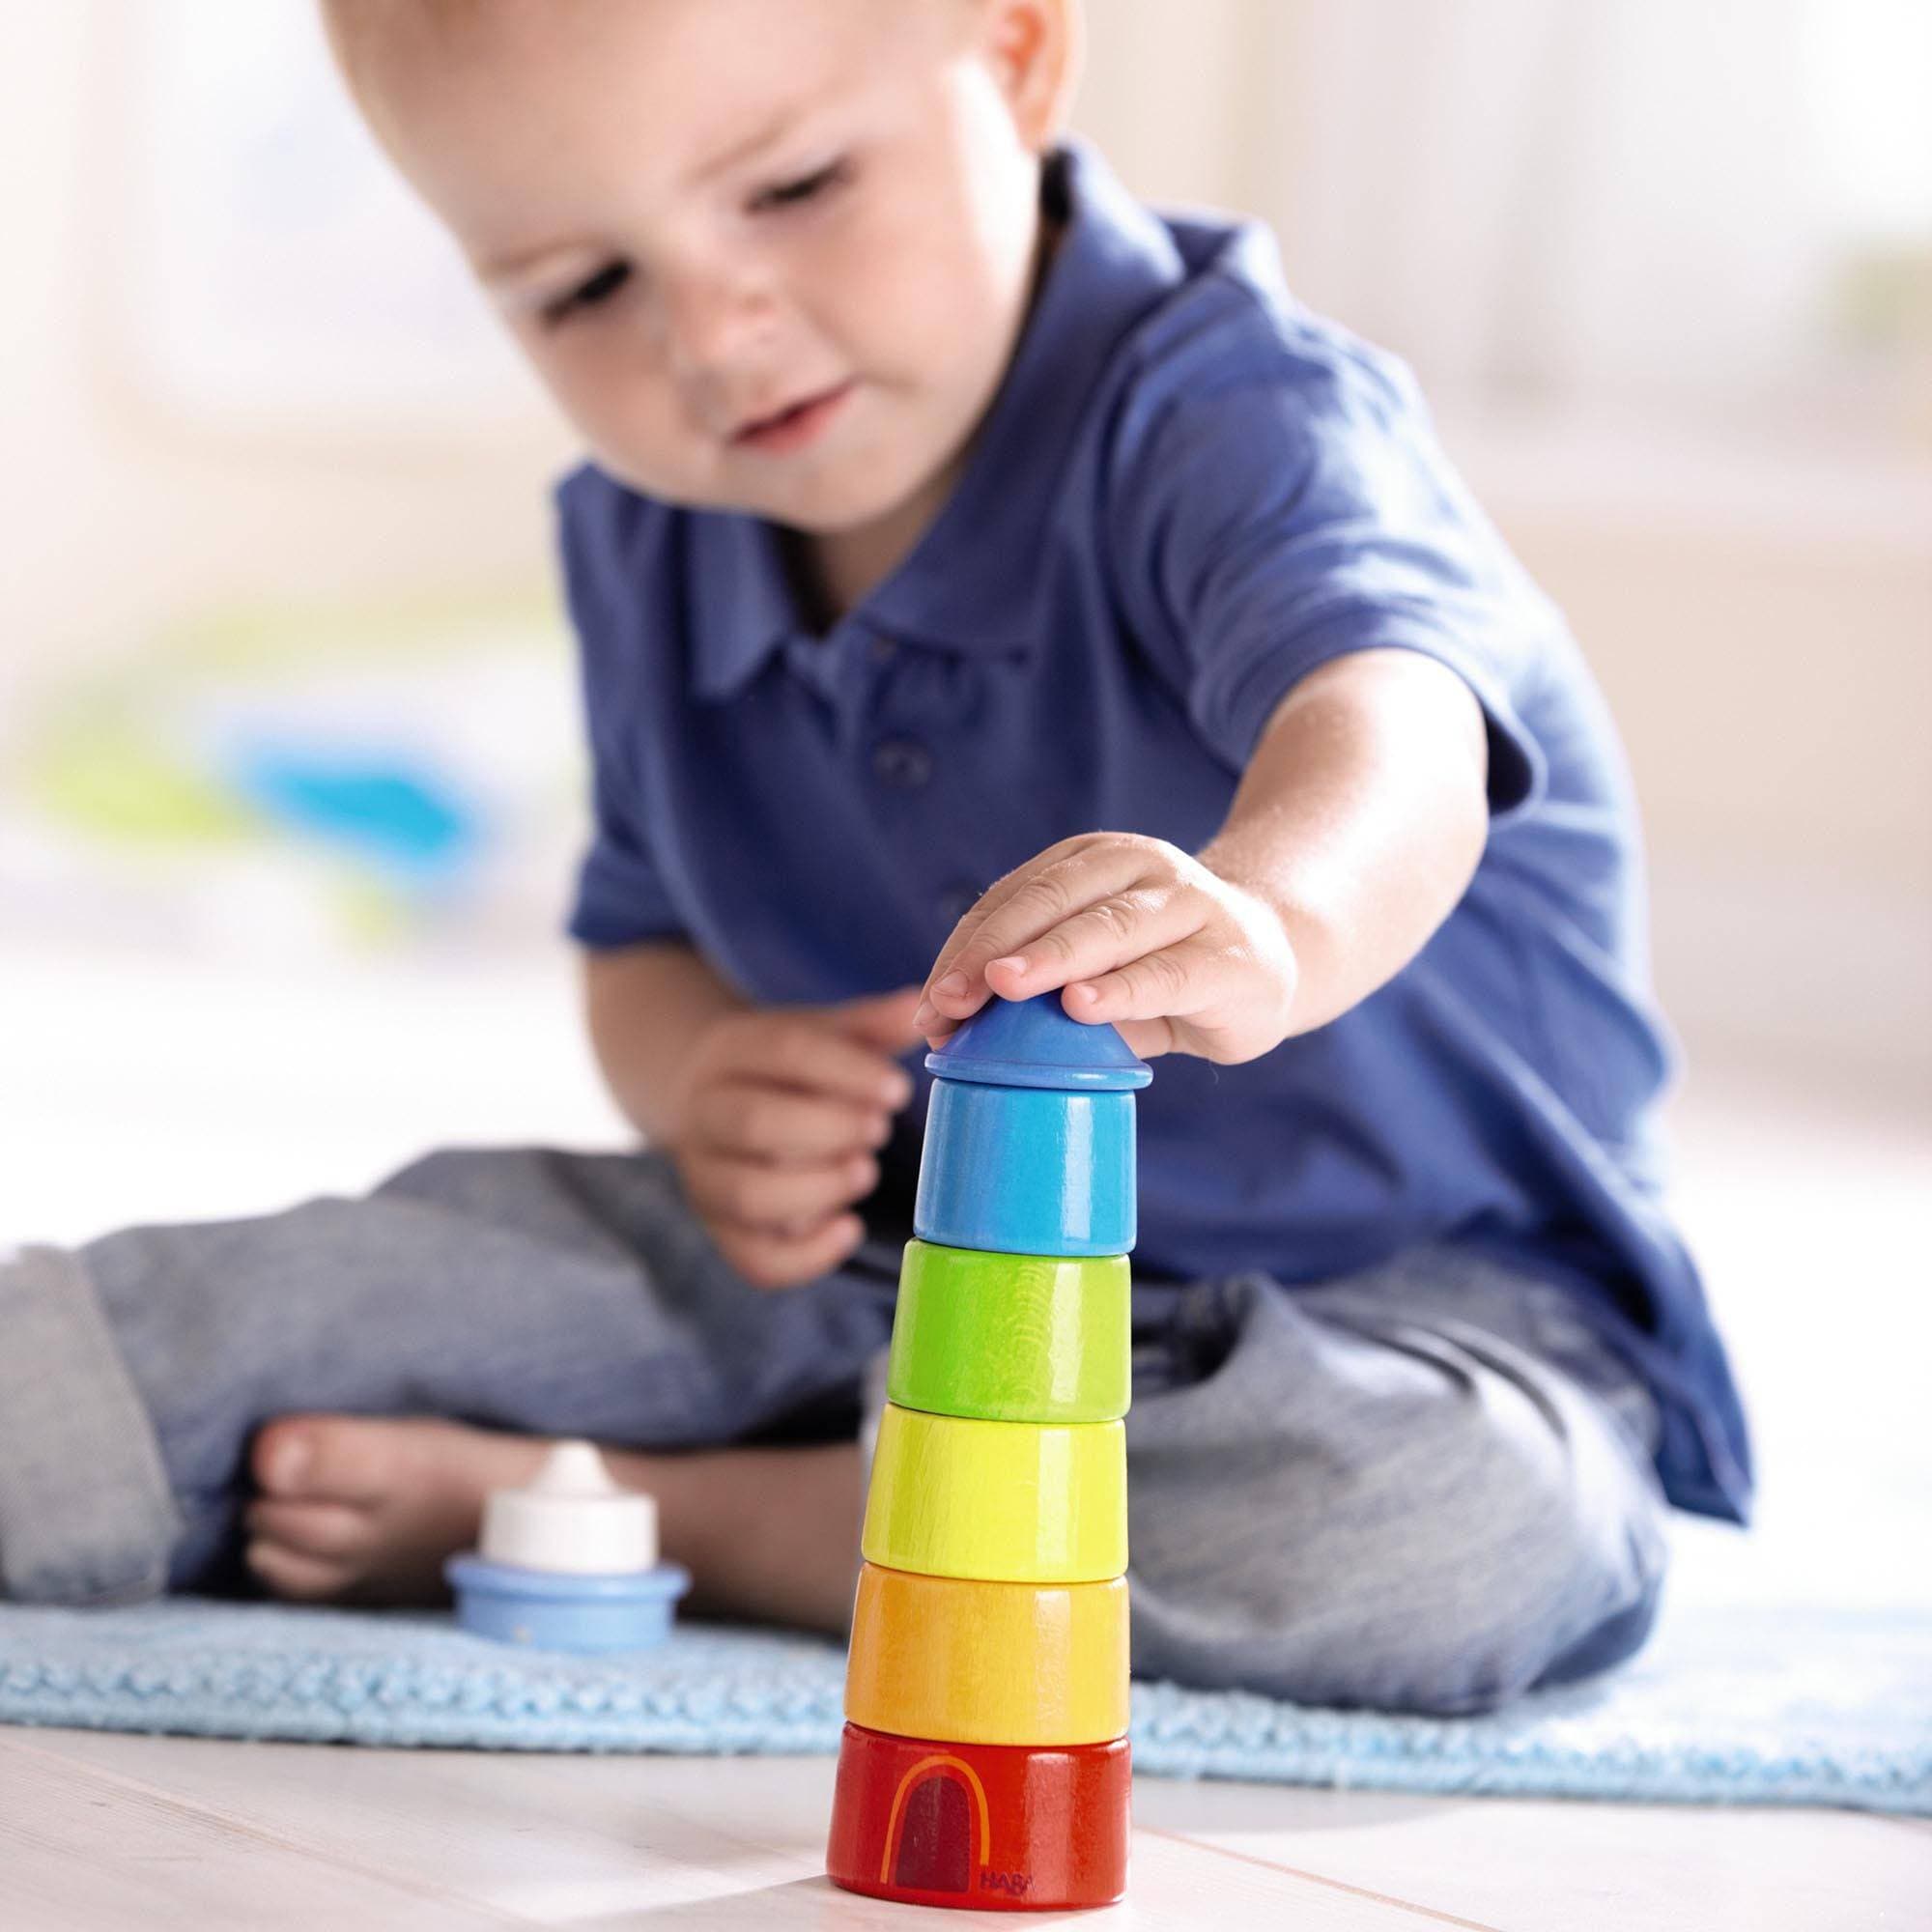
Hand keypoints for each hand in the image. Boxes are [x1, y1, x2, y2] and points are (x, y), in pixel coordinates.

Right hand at [668, 987, 923, 1289]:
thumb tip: (919, 1005)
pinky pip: (755, 1260)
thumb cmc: (784, 1067)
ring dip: (819, 1189)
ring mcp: (706, 1178)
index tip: (898, 1088)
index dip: (845, 1070)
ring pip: (750, 1195)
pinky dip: (806, 1257)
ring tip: (864, 1171)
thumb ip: (871, 1025)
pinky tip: (847, 1228)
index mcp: (732, 1051)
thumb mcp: (821, 1032)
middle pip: (756, 1123)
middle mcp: (705, 1114)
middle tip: (879, 1129)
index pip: (784, 1052)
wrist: (711, 1098)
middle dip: (830, 1129)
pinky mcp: (721, 1231)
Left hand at [912, 833, 1298, 1063]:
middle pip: (1054, 901)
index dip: (966, 948)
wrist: (1277, 958)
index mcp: (1094, 861)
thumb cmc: (1163, 964)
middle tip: (951, 996)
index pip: (1015, 898)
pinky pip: (1167, 973)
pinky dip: (1122, 990)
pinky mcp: (1229, 957)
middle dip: (993, 948)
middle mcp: (1142, 868)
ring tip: (1003, 986)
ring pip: (1110, 927)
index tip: (932, 1002)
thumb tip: (949, 1026)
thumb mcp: (1095, 966)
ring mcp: (1190, 906)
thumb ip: (1037, 984)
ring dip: (1051, 958)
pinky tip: (1082, 1007)